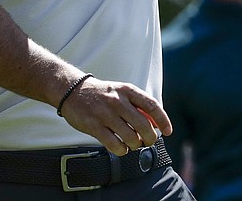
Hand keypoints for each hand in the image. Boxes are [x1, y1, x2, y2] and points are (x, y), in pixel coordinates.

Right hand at [56, 75, 172, 155]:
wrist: (73, 91)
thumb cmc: (103, 94)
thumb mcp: (121, 91)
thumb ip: (138, 105)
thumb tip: (157, 124)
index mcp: (128, 90)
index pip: (152, 106)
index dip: (163, 120)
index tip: (168, 131)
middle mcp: (118, 101)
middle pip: (143, 125)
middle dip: (150, 138)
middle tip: (148, 142)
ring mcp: (105, 114)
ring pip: (130, 137)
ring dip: (135, 145)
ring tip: (133, 144)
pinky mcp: (93, 126)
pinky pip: (114, 145)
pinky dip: (122, 150)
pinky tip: (121, 148)